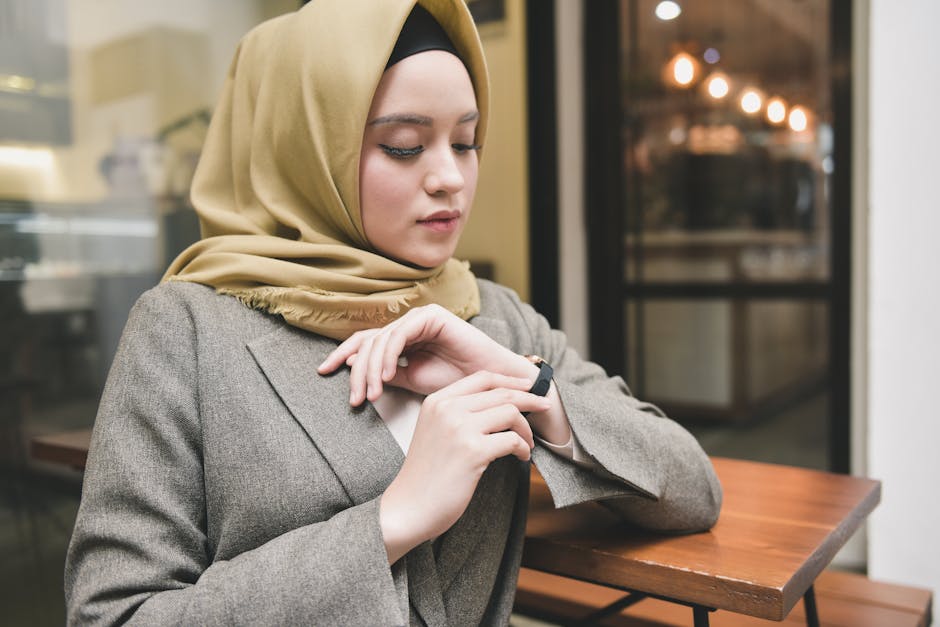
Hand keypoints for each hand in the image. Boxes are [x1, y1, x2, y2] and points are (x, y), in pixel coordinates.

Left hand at [317, 304, 532, 404]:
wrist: (489, 386)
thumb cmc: (456, 384)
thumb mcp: (412, 381)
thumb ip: (385, 372)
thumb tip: (354, 364)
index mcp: (403, 339)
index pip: (365, 342)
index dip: (342, 354)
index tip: (323, 371)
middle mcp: (409, 324)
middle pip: (369, 341)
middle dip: (357, 372)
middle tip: (355, 398)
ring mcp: (420, 317)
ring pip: (381, 339)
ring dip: (372, 369)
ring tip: (372, 394)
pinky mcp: (432, 316)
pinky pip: (400, 334)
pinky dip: (389, 355)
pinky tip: (388, 376)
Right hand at [378, 371, 548, 562]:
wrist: (408, 507)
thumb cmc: (425, 475)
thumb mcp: (435, 431)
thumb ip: (458, 413)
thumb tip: (502, 403)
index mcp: (438, 401)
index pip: (482, 378)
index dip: (510, 380)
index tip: (528, 386)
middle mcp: (447, 409)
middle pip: (501, 392)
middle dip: (529, 398)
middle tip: (545, 407)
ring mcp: (460, 429)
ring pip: (510, 412)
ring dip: (526, 428)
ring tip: (527, 443)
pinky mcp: (473, 452)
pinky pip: (512, 440)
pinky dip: (523, 447)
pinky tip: (521, 456)